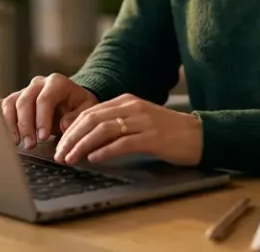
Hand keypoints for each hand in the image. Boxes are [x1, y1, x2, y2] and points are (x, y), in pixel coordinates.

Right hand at [1, 74, 97, 148]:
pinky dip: (5, 122)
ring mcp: (26, 89)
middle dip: (26, 125)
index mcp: (57, 82)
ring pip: (12, 103)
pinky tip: (11, 137)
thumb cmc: (79, 105)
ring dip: (13, 125)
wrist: (72, 100)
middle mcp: (39, 83)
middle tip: (30, 144)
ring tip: (18, 143)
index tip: (43, 137)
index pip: (45, 98)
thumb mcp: (86, 109)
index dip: (42, 119)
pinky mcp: (17, 98)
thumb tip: (63, 124)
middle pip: (25, 101)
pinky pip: (5, 107)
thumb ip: (77, 116)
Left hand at [53, 94, 202, 166]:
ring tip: (71, 158)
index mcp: (126, 101)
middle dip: (71, 138)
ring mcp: (143, 121)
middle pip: (92, 119)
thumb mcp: (138, 121)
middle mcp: (132, 107)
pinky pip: (123, 142)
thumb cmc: (167, 132)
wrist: (199, 135)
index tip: (59, 145)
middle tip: (60, 154)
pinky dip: (105, 150)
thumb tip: (86, 139)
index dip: (71, 129)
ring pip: (103, 129)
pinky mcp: (153, 137)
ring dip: (83, 145)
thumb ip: (115, 125)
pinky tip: (94, 158)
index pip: (89, 112)